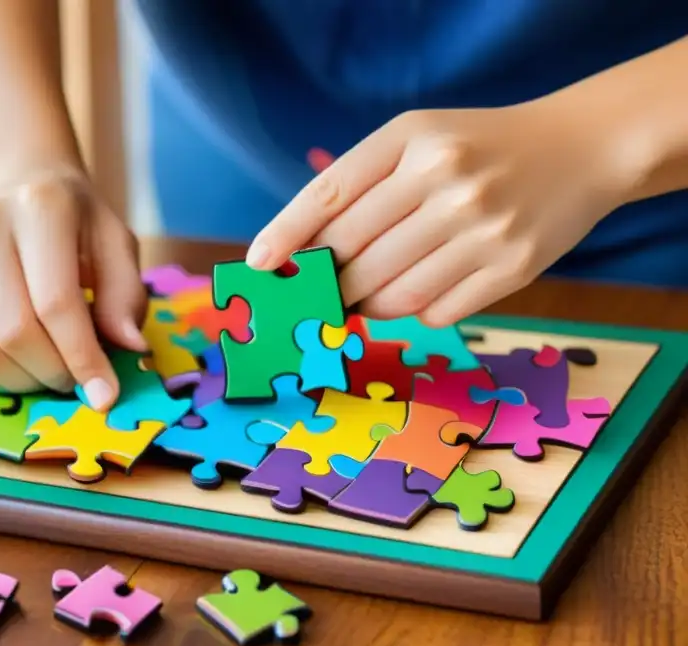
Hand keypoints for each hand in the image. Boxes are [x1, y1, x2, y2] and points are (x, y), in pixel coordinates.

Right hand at [0, 164, 147, 409]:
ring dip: (24, 380)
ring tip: (47, 368)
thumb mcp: (115, 245)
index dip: (83, 359)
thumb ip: (126, 296)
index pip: (56, 303)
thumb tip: (131, 348)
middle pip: (15, 334)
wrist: (14, 188)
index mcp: (40, 206)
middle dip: (54, 373)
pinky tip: (14, 357)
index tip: (105, 395)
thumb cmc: (73, 226)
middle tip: (74, 379)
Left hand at [247, 100, 626, 325]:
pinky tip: (423, 289)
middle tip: (324, 290)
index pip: (330, 194)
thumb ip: (362, 186)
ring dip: (367, 304)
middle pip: (353, 255)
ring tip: (368, 294)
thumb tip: (303, 256)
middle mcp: (446, 180)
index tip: (258, 264)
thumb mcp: (419, 140)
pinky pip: (435, 312)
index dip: (286, 233)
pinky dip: (415, 312)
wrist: (582, 149)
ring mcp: (482, 226)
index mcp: (413, 139)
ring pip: (390, 294)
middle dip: (328, 282)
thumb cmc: (479, 148)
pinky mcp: (512, 268)